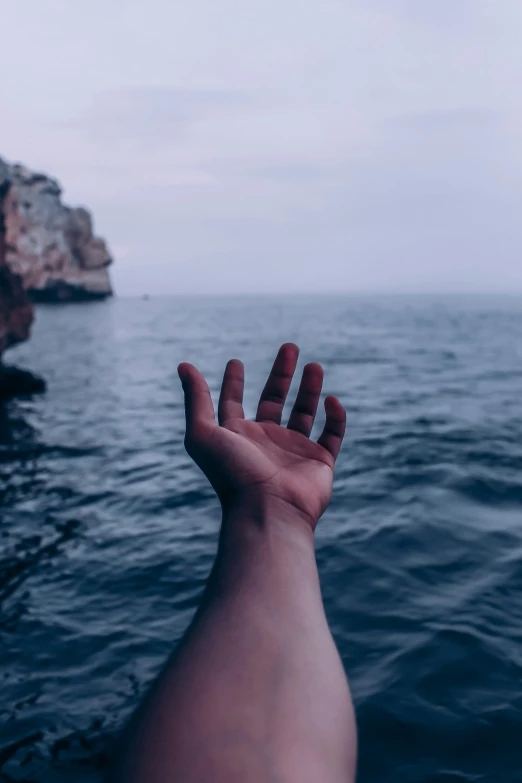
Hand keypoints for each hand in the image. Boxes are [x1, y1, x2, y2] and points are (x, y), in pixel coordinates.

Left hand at [178, 343, 345, 529]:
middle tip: (290, 347)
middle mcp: (265, 442)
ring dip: (309, 389)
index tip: (235, 362)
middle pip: (274, 400)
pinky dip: (335, 418)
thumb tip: (184, 365)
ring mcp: (294, 452)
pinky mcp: (320, 463)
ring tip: (314, 365)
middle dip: (281, 374)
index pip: (234, 404)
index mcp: (237, 437)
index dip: (233, 383)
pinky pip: (332, 435)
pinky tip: (331, 400)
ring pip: (304, 413)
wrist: (268, 511)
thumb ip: (196, 399)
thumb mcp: (203, 433)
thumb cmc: (233, 474)